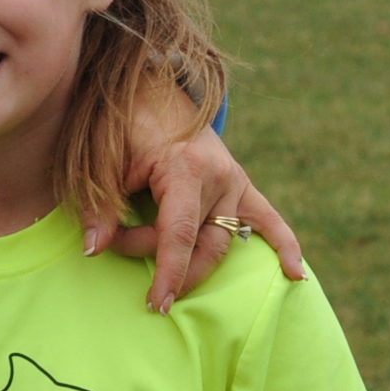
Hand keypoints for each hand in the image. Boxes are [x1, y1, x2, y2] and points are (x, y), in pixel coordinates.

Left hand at [92, 125, 305, 312]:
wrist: (149, 87)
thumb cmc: (120, 122)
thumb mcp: (100, 159)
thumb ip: (99, 206)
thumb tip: (93, 250)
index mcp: (185, 166)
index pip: (179, 233)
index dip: (167, 271)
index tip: (157, 303)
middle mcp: (219, 175)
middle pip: (199, 240)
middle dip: (163, 260)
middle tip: (120, 249)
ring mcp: (234, 179)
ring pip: (223, 239)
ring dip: (194, 261)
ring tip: (167, 279)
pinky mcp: (241, 182)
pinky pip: (268, 218)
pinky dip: (284, 245)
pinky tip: (296, 274)